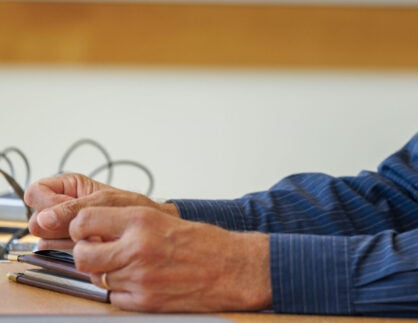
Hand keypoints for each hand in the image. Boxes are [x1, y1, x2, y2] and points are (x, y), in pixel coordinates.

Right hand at [25, 173, 176, 243]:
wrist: (149, 228)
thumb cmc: (133, 208)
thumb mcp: (106, 202)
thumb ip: (74, 209)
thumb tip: (43, 219)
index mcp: (69, 187)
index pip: (36, 192)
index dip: (45, 203)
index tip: (61, 212)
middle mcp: (62, 206)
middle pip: (35, 218)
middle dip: (56, 225)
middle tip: (82, 227)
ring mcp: (64, 227)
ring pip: (42, 236)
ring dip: (63, 239)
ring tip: (90, 235)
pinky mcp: (68, 244)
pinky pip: (53, 249)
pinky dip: (69, 249)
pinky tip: (88, 245)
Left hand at [70, 206, 270, 311]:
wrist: (234, 269)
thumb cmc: (205, 243)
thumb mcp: (165, 219)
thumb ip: (128, 222)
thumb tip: (93, 229)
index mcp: (142, 220)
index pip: (84, 220)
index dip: (81, 227)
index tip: (88, 231)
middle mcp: (137, 247)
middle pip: (82, 255)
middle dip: (87, 255)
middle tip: (101, 253)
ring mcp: (139, 277)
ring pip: (97, 278)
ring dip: (107, 274)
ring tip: (129, 267)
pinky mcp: (144, 301)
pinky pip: (113, 297)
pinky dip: (122, 291)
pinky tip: (142, 282)